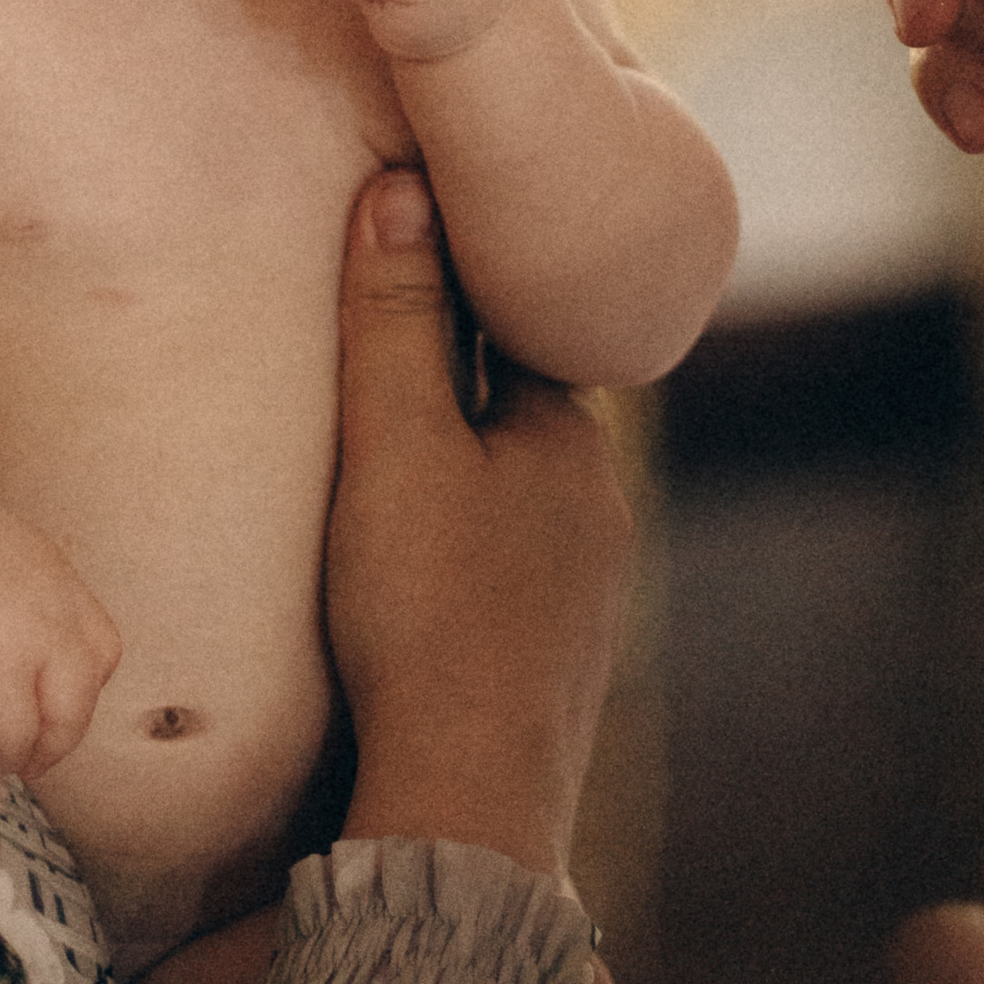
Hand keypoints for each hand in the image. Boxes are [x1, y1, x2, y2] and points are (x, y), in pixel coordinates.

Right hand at [327, 168, 630, 881]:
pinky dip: (472, 559)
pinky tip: (424, 577)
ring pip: (521, 503)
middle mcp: (601, 510)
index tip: (412, 258)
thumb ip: (391, 320)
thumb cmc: (424, 611)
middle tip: (382, 368)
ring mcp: (589, 595)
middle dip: (462, 392)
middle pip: (522, 416)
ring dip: (468, 481)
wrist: (465, 797)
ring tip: (393, 473)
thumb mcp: (392, 446)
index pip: (521, 330)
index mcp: (572, 441)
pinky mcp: (560, 665)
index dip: (463, 295)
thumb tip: (402, 186)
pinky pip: (514, 577)